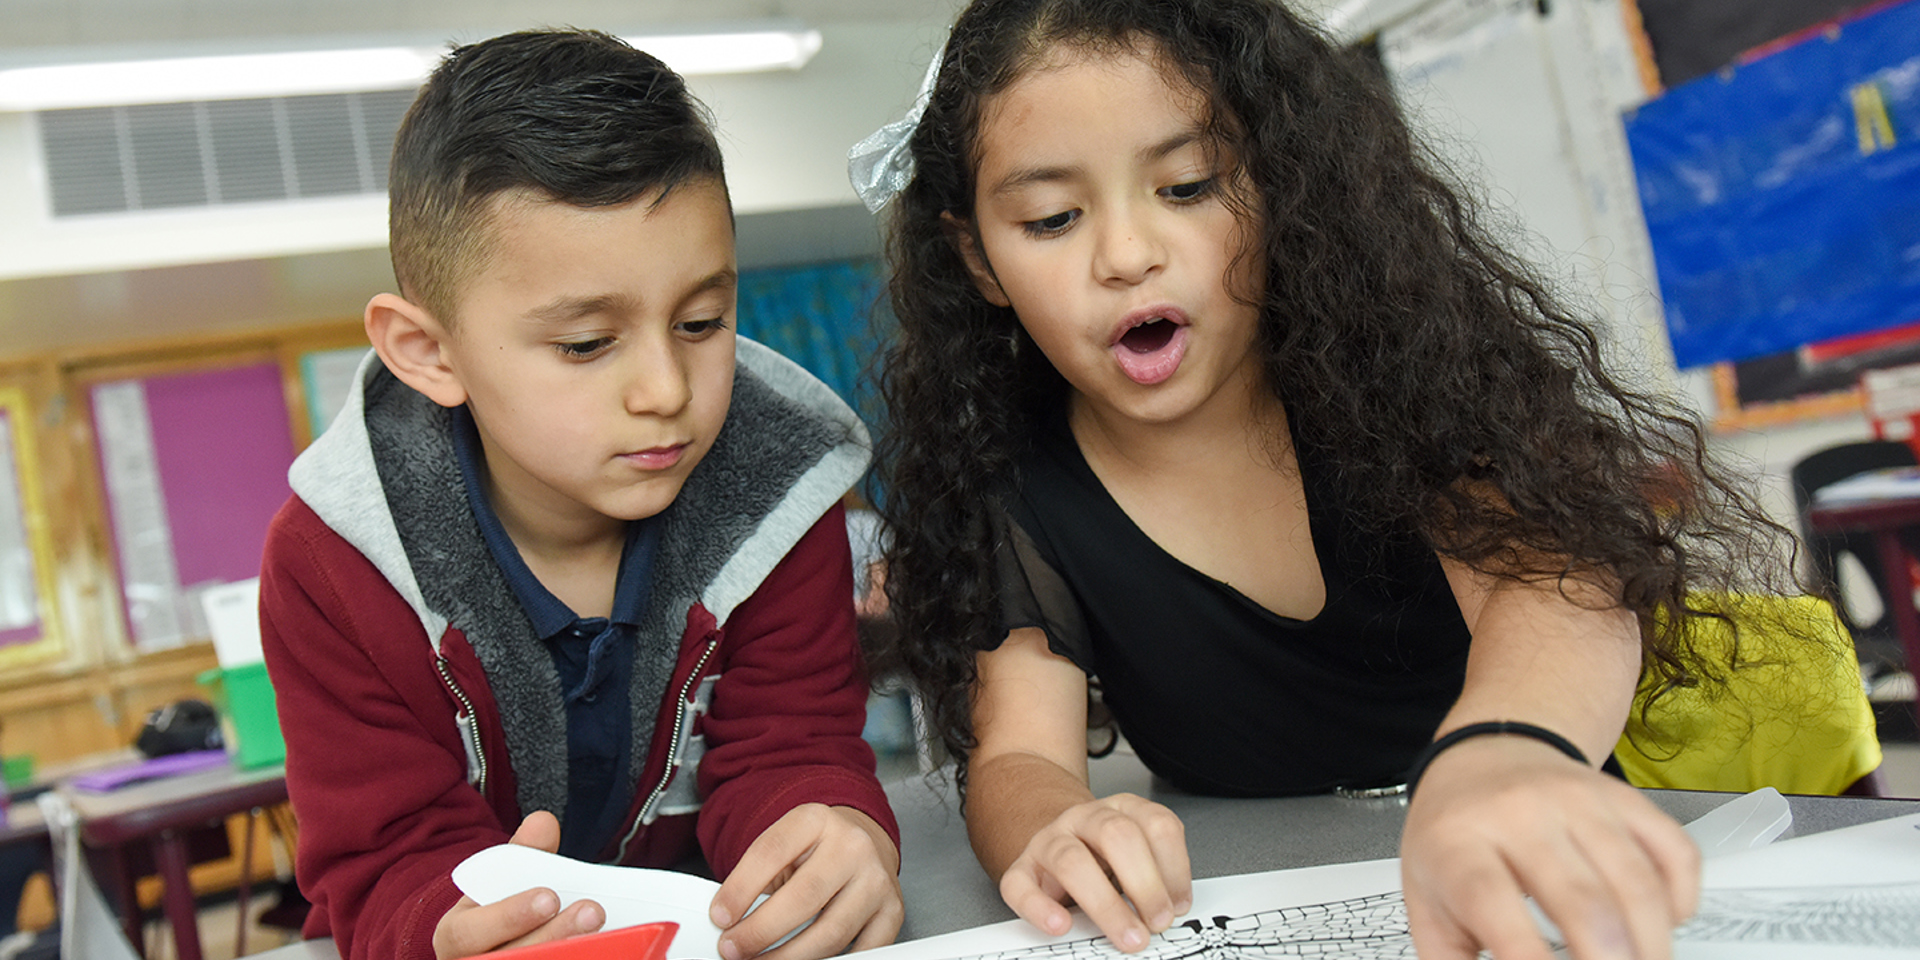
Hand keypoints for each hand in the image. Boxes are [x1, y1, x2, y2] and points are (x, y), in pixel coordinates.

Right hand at [432, 811, 606, 958]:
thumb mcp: (500, 884)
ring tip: (600, 926)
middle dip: (553, 934)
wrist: (489, 946)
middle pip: (507, 959)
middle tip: (591, 911)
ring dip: (568, 948)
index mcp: (456, 936)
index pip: (469, 932)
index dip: (509, 916)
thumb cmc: (494, 913)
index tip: (549, 897)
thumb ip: (522, 854)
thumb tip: (543, 822)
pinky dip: (578, 956)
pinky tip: (601, 947)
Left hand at [709, 803, 901, 959]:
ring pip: (831, 933)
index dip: (740, 890)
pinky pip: (862, 951)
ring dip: (789, 957)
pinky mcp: (892, 911)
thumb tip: (726, 921)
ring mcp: (876, 879)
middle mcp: (852, 846)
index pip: (771, 853)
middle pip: (803, 898)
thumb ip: (756, 877)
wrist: (862, 841)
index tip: (719, 918)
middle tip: (733, 949)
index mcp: (815, 820)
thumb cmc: (814, 849)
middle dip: (760, 932)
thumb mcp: (783, 846)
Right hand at [997, 793, 1190, 952]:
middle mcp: (1085, 818)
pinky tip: (1060, 925)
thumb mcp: (1134, 856)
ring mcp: (1049, 840)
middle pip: (1116, 836)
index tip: (1180, 905)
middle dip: (1144, 884)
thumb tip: (1174, 912)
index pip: (1156, 824)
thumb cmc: (1100, 857)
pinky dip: (1040, 908)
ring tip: (1127, 935)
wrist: (1054, 845)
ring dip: (1106, 904)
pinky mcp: (1021, 868)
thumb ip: (1155, 876)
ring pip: (1071, 860)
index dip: (1174, 866)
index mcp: (1121, 810)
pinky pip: (1021, 885)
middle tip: (1158, 922)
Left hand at [1399, 736, 1699, 959]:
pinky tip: (1662, 926)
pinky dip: (1681, 899)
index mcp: (1459, 842)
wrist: (1484, 756)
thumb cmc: (1456, 838)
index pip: (1491, 900)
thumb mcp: (1426, 899)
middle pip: (1580, 899)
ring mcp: (1577, 799)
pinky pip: (1674, 850)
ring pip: (1635, 881)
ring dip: (1651, 944)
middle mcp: (1520, 812)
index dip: (1525, 957)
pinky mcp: (1624, 796)